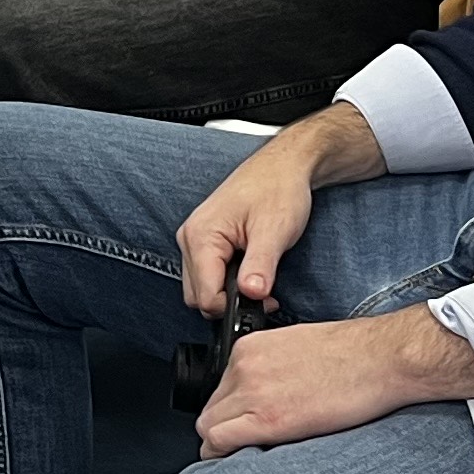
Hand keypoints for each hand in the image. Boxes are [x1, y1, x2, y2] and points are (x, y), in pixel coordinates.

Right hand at [173, 101, 379, 315]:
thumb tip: (251, 295)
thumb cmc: (278, 189)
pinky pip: (206, 274)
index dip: (233, 307)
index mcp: (201, 236)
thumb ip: (260, 266)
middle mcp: (190, 237)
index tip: (264, 301)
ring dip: (226, 294)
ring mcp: (194, 239)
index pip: (204, 295)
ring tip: (258, 281)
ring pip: (200, 288)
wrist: (283, 166)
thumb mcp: (274, 230)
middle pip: (197, 296)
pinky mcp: (204, 241)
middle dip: (228, 303)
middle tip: (265, 294)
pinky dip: (225, 282)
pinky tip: (249, 272)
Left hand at [196, 306, 473, 456]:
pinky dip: (222, 456)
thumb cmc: (355, 354)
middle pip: (210, 409)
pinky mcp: (267, 420)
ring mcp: (252, 392)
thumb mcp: (297, 348)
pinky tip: (242, 462)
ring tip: (249, 457)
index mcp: (250, 348)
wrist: (382, 357)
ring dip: (224, 446)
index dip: (230, 412)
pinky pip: (220, 443)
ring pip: (209, 429)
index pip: (219, 389)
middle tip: (246, 446)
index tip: (242, 425)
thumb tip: (266, 395)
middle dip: (224, 430)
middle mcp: (243, 367)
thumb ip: (272, 368)